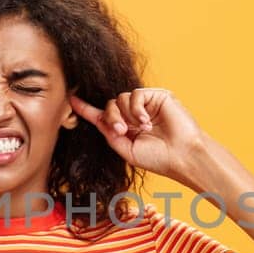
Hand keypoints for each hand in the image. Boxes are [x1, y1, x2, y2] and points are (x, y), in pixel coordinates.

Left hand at [70, 87, 208, 181]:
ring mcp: (146, 104)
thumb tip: (96, 118)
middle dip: (111, 117)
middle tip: (122, 131)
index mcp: (126, 128)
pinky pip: (135, 94)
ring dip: (125, 115)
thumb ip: (109, 133)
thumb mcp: (126, 149)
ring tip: (141, 129)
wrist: (182, 156)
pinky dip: (137, 108)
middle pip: (109, 105)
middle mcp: (134, 115)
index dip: (85, 108)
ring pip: (120, 98)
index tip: (71, 99)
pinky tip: (147, 121)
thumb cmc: (159, 158)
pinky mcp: (157, 96)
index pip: (102, 115)